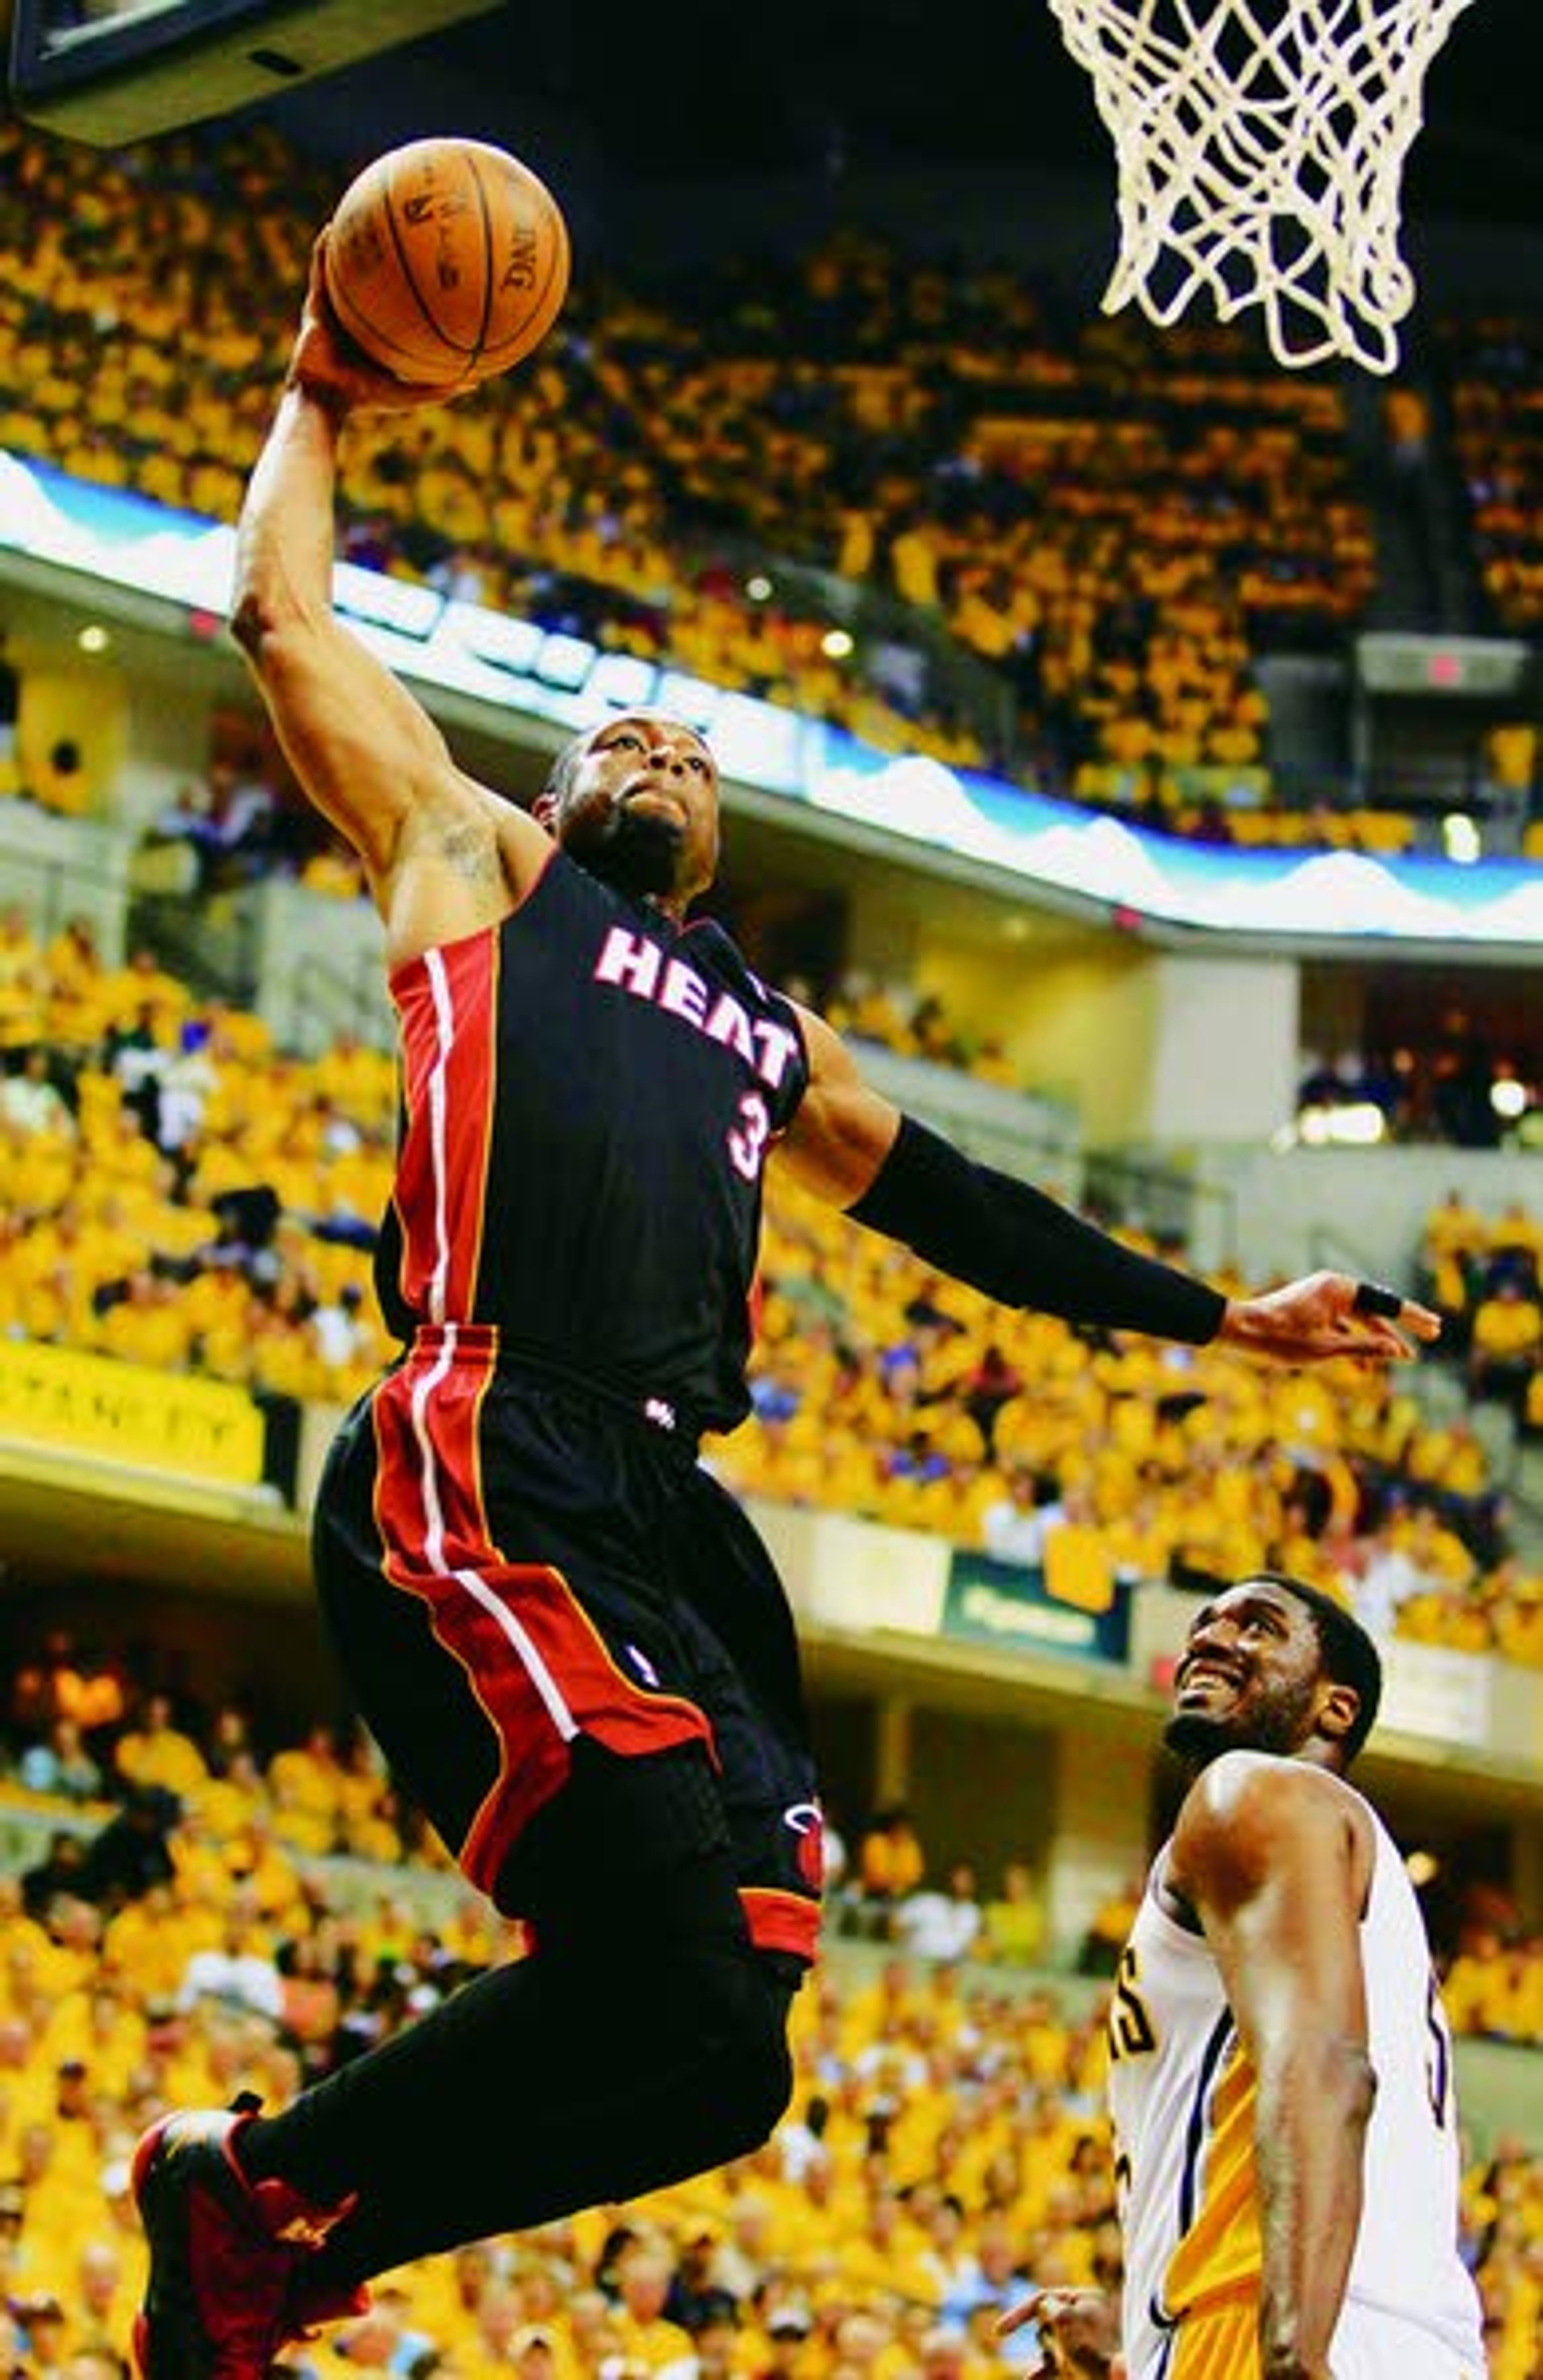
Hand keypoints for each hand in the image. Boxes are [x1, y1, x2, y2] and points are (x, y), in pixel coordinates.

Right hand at [285, 233, 480, 417]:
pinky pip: (319, 271)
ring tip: (359, 216)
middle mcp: (356, 321)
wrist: (326, 398)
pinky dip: (323, 250)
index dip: (409, 288)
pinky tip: (331, 227)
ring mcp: (335, 312)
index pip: (396, 306)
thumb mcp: (411, 393)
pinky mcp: (315, 306)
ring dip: (351, 246)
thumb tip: (476, 382)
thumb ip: (440, 388)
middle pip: (374, 283)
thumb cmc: (366, 399)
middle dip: (383, 259)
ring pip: (345, 272)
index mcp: (377, 337)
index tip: (429, 266)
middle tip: (400, 232)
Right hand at [996, 2288, 1124, 2376]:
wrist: (1113, 2379)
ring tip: (1068, 2364)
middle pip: (1045, 2321)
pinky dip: (1040, 2372)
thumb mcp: (1066, 2319)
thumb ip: (1048, 2307)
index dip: (1018, 2315)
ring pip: (1046, 2343)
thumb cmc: (1092, 2348)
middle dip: (1047, 2337)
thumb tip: (1042, 2306)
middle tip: (1067, 2347)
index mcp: (1085, 2299)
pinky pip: (1051, 2364)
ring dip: (1048, 2354)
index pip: (1043, 2299)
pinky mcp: (1076, 2362)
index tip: (998, 2333)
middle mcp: (1082, 2316)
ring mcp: (1079, 2340)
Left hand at [1216, 1270, 1439, 1367]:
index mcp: (1339, 1289)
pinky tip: (1366, 1368)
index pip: (1386, 1302)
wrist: (1238, 1330)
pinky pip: (1341, 1325)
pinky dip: (1354, 1342)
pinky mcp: (1311, 1310)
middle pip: (1376, 1307)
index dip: (1413, 1317)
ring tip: (1403, 1357)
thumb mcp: (1326, 1349)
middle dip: (1402, 1325)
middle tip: (1433, 1333)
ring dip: (1378, 1339)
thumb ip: (1364, 1348)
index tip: (1435, 1327)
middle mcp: (1333, 1287)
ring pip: (1359, 1319)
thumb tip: (1397, 1350)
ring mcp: (1321, 1298)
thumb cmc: (1278, 1339)